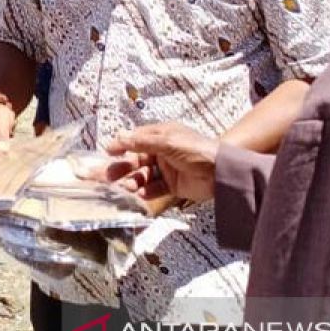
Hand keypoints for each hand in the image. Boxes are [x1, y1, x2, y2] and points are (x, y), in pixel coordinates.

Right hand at [105, 122, 219, 202]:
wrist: (221, 173)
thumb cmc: (197, 150)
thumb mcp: (167, 142)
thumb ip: (141, 142)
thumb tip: (119, 136)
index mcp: (161, 136)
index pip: (136, 139)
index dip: (122, 145)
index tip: (108, 152)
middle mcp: (162, 151)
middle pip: (136, 159)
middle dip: (123, 167)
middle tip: (109, 176)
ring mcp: (167, 169)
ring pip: (143, 175)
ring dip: (133, 181)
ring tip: (128, 187)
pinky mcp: (172, 185)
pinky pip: (154, 189)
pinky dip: (146, 192)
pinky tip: (141, 194)